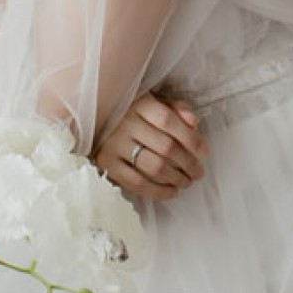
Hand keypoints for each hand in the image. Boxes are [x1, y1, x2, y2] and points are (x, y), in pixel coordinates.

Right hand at [91, 91, 208, 199]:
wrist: (88, 117)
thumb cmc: (127, 110)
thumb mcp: (151, 100)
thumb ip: (175, 108)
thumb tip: (194, 123)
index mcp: (138, 103)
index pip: (169, 121)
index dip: (191, 139)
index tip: (204, 151)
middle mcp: (125, 122)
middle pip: (166, 147)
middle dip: (189, 163)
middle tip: (199, 172)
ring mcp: (114, 144)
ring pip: (154, 166)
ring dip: (176, 178)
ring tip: (187, 181)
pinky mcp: (106, 163)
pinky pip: (136, 183)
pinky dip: (158, 191)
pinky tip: (171, 191)